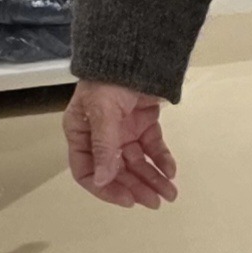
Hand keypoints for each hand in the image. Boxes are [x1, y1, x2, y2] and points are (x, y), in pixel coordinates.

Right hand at [64, 81, 178, 209]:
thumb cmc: (110, 79)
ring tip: (171, 194)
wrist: (136, 50)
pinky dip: (162, 159)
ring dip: (153, 178)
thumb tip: (102, 180)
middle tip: (156, 202)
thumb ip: (104, 147)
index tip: (127, 199)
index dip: (106, 188)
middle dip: (137, 187)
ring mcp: (123, 129)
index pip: (87, 171)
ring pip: (137, 162)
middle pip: (117, 171)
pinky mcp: (144, 122)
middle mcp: (100, 136)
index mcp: (80, 133)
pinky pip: (153, 147)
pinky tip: (171, 171)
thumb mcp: (102, 112)